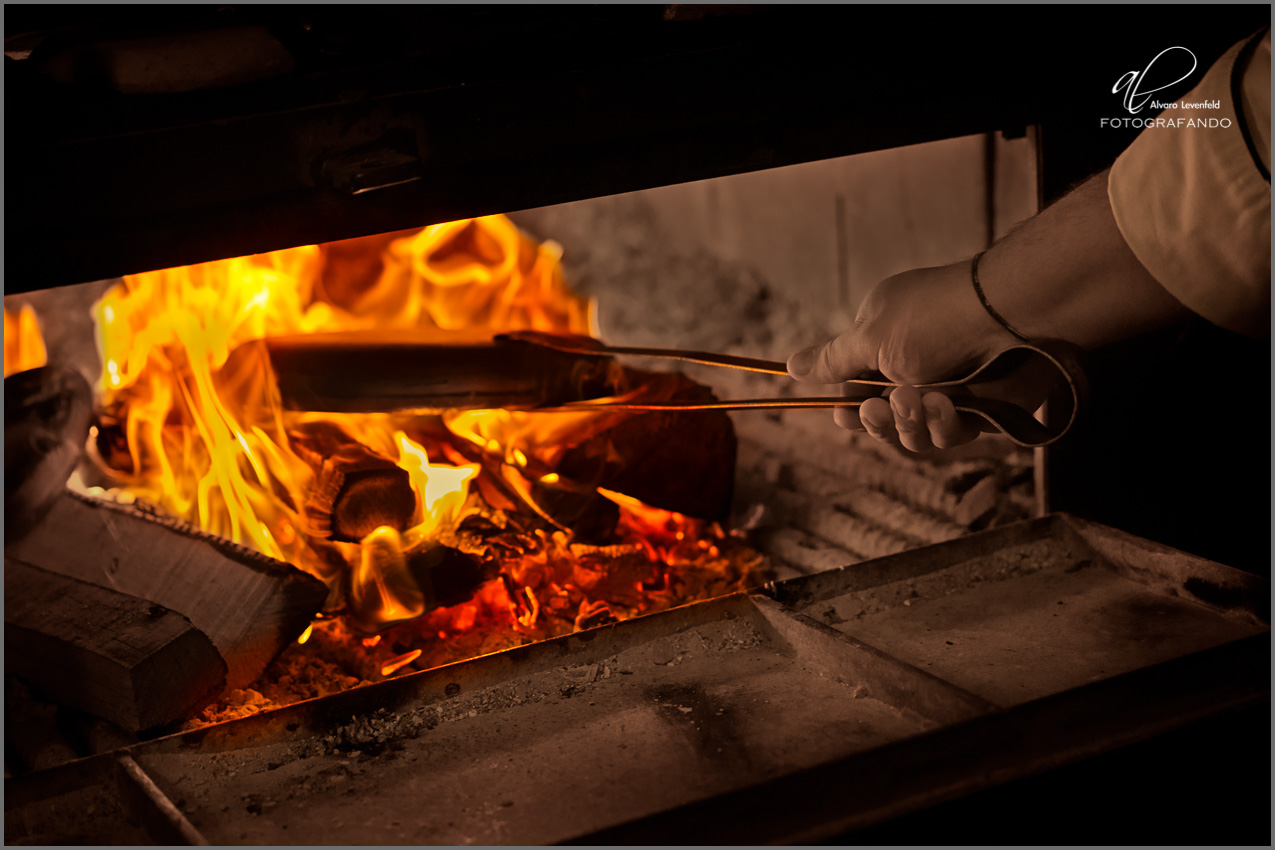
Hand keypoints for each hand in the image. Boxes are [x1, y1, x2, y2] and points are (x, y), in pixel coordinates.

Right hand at [786, 260, 1020, 452]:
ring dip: (909, 422)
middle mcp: (914, 365)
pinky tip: (946, 404)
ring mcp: (947, 389)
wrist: (1011, 319)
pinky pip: (949, 436)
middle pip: (882, 417)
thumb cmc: (934, 320)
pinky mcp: (979, 411)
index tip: (843, 415)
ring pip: (914, 433)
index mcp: (884, 340)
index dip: (849, 407)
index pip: (855, 385)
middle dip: (876, 419)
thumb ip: (832, 361)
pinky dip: (944, 424)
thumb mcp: (870, 337)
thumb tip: (789, 367)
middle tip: (876, 409)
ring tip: (916, 399)